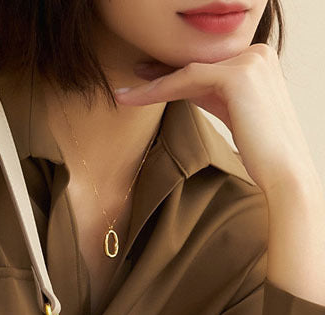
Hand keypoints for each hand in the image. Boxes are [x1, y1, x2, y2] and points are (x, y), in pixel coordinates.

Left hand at [115, 44, 318, 196]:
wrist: (283, 171)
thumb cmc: (259, 151)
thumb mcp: (231, 112)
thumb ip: (212, 94)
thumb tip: (181, 86)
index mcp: (258, 59)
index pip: (207, 63)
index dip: (173, 70)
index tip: (144, 79)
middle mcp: (257, 52)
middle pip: (196, 62)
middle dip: (160, 71)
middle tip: (130, 78)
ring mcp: (251, 60)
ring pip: (188, 70)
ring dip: (152, 84)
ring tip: (123, 96)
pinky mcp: (239, 75)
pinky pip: (188, 79)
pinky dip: (158, 89)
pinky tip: (135, 99)